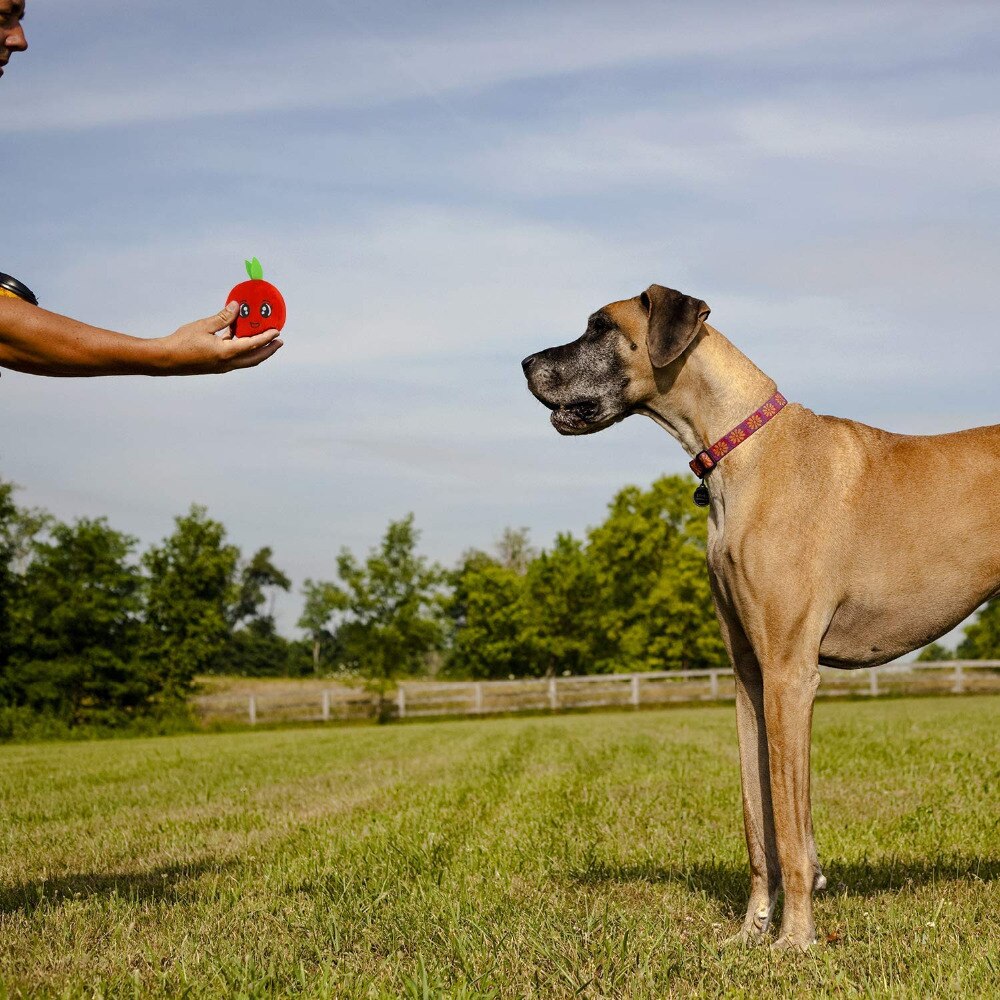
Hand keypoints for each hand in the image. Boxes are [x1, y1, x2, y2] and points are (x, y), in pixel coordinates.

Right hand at [154, 302, 282, 374]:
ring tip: (265, 340)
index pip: (253, 345)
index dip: (267, 338)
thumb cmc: (182, 342)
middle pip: (255, 358)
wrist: (165, 359)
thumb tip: (237, 306)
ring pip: (246, 360)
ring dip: (257, 351)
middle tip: (279, 341)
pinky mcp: (216, 366)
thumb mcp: (204, 326)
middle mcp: (227, 363)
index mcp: (226, 353)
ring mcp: (222, 367)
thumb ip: (223, 317)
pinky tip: (240, 338)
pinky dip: (243, 350)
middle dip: (269, 350)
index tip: (277, 331)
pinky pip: (236, 358)